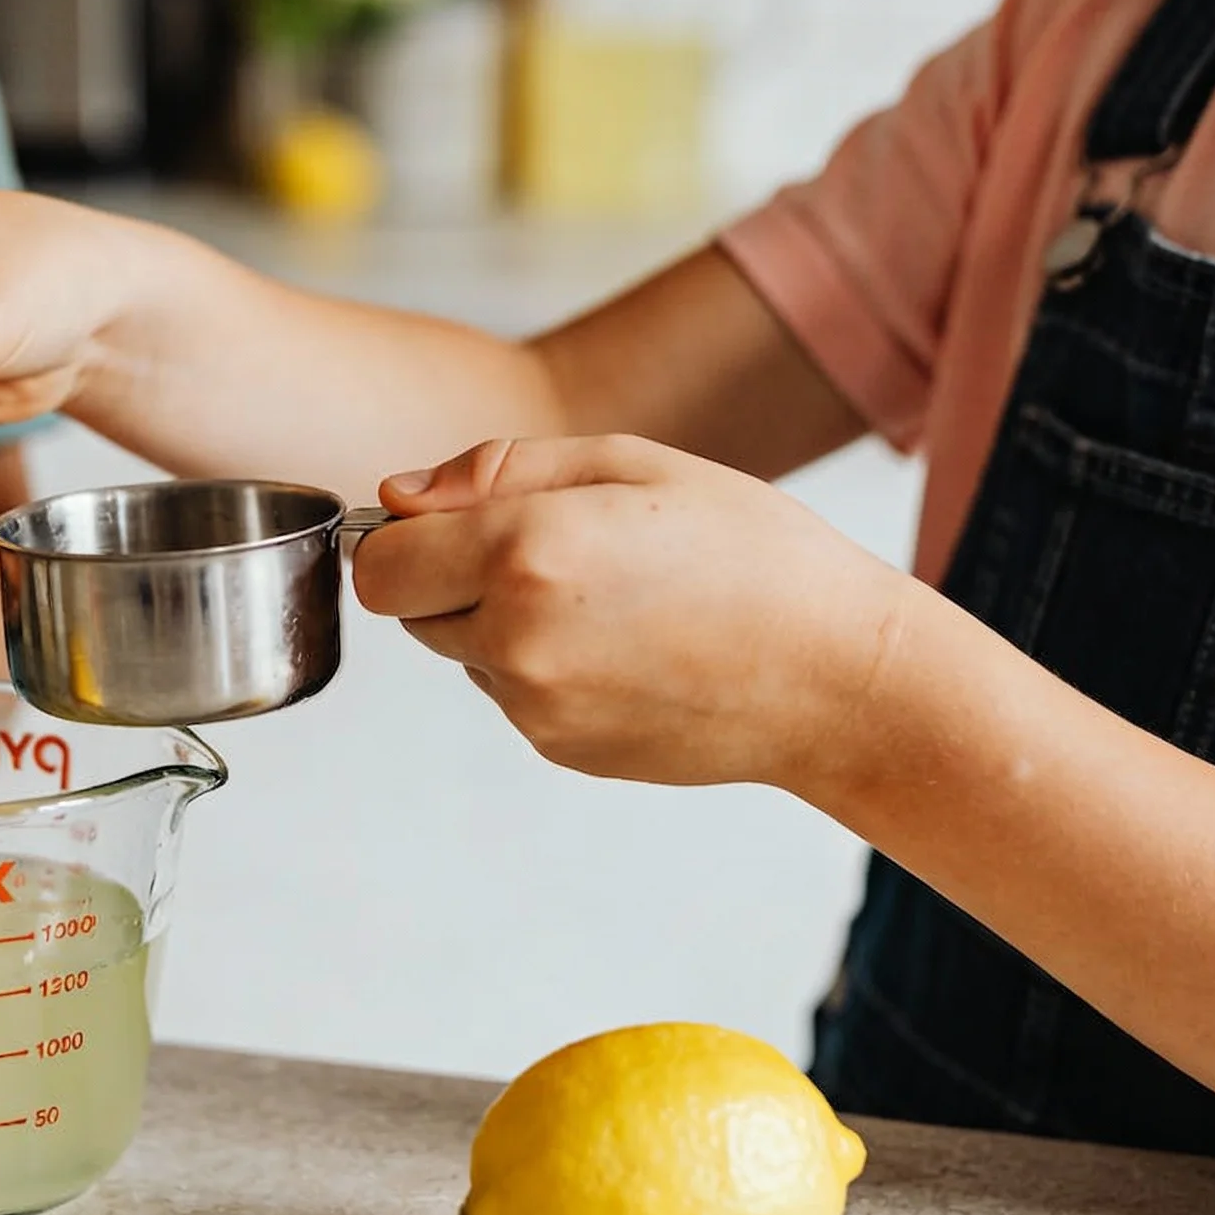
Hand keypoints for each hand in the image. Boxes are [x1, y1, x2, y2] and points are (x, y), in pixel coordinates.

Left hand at [350, 435, 917, 789]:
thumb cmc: (753, 553)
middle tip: (557, 550)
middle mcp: (516, 641)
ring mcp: (536, 708)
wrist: (836, 677)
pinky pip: (515, 694)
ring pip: (464, 652)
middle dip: (453, 575)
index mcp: (525, 554)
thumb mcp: (630, 465)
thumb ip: (498, 471)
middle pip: (411, 612)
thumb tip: (399, 496)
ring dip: (503, 621)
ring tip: (612, 599)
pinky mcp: (560, 749)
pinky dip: (545, 667)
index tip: (452, 521)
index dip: (404, 536)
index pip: (378, 564)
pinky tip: (628, 647)